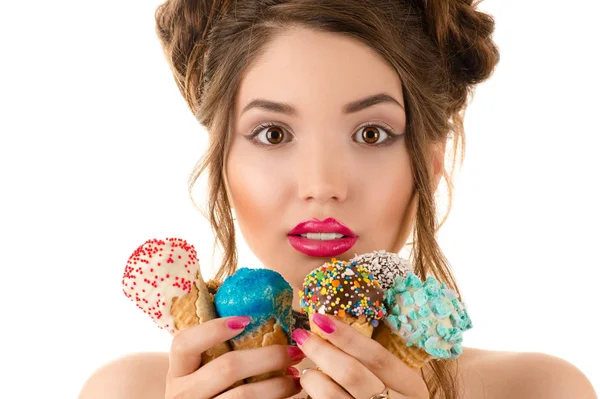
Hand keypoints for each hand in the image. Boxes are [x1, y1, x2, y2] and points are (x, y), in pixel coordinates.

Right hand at [165, 316, 303, 398]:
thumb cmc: (204, 388)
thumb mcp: (198, 370)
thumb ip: (216, 349)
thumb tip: (258, 318)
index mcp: (177, 370)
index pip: (184, 343)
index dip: (213, 329)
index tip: (246, 320)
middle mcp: (182, 393)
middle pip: (227, 368)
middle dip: (268, 357)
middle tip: (294, 351)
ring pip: (244, 396)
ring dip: (278, 385)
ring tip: (297, 376)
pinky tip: (289, 394)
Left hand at [293, 313, 429, 398]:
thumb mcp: (397, 383)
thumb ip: (373, 363)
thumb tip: (332, 328)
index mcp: (411, 387)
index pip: (377, 355)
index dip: (347, 336)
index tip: (322, 318)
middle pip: (351, 373)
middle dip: (322, 351)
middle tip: (303, 336)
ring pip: (331, 394)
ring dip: (312, 377)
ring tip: (307, 371)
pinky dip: (313, 395)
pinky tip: (312, 388)